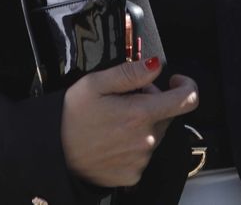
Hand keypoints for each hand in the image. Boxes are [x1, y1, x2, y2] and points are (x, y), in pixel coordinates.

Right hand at [61, 57, 199, 188]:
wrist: (54, 156)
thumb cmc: (71, 117)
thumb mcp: (94, 84)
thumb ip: (130, 73)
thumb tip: (156, 65)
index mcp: (141, 114)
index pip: (186, 100)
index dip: (186, 86)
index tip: (173, 81)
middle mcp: (147, 139)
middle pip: (167, 115)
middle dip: (153, 102)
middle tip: (126, 98)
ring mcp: (142, 160)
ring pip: (155, 134)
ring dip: (143, 124)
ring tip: (114, 121)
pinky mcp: (134, 174)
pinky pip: (143, 155)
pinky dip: (134, 144)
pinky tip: (113, 140)